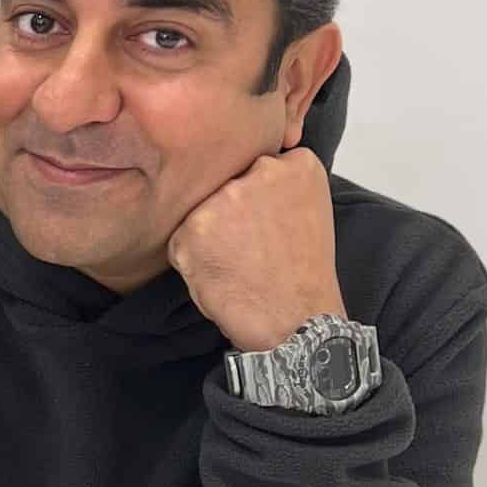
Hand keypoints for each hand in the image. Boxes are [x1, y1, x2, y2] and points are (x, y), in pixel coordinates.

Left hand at [166, 147, 344, 351]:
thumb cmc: (301, 275)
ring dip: (208, 235)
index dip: (257, 199)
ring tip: (239, 263)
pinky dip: (190, 260)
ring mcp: (225, 197)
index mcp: (297, 165)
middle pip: (226, 183)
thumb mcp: (307, 211)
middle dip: (230, 212)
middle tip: (252, 247)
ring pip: (201, 210)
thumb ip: (277, 186)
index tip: (271, 223)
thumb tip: (238, 176)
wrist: (296, 322)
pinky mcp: (194, 226)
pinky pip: (180, 239)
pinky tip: (221, 275)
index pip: (257, 164)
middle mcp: (261, 171)